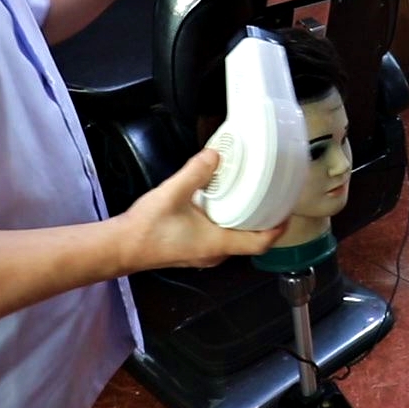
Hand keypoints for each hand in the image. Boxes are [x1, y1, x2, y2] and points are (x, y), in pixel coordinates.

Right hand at [118, 147, 285, 271]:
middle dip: (264, 221)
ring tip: (252, 195)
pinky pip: (220, 238)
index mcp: (218, 244)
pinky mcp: (193, 250)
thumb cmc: (147, 227)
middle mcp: (215, 253)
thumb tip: (216, 153)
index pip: (260, 243)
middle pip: (251, 241)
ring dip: (246, 221)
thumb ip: (196, 172)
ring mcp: (203, 254)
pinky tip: (224, 203)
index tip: (288, 212)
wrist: (120, 247)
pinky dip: (229, 222)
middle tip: (272, 196)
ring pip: (235, 240)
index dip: (278, 229)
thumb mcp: (173, 193)